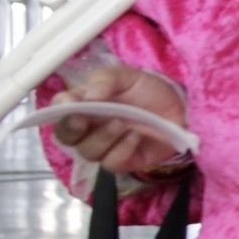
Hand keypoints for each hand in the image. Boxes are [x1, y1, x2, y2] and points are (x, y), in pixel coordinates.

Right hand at [50, 64, 189, 174]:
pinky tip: (136, 136)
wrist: (179, 107)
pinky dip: (122, 149)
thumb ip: (105, 80)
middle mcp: (88, 127)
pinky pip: (111, 162)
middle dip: (72, 129)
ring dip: (103, 137)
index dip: (59, 109)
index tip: (70, 104)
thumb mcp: (126, 76)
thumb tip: (88, 95)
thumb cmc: (147, 90)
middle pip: (66, 136)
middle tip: (84, 120)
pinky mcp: (122, 160)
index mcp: (83, 104)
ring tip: (122, 123)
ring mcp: (104, 146)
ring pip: (88, 151)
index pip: (59, 109)